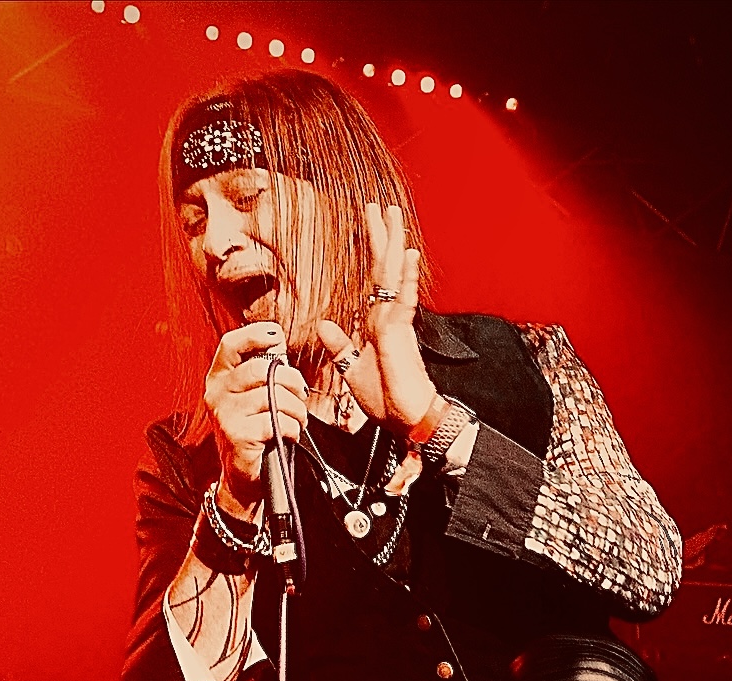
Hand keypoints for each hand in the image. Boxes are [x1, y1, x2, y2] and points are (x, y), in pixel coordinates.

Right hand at [204, 321, 308, 513]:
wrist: (241, 477)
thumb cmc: (252, 434)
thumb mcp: (251, 398)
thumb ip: (262, 373)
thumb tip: (280, 348)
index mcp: (219, 378)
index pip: (231, 344)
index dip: (254, 335)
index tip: (276, 336)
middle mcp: (217, 393)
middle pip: (261, 370)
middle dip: (291, 381)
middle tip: (301, 394)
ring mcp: (225, 414)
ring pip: (273, 397)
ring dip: (296, 409)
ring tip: (298, 419)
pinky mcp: (237, 435)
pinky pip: (277, 422)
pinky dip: (292, 428)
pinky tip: (290, 434)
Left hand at [316, 204, 438, 438]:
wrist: (407, 421)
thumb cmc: (387, 401)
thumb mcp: (352, 371)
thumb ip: (340, 347)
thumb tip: (324, 324)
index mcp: (377, 325)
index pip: (373, 281)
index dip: (371, 253)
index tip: (369, 226)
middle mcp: (388, 318)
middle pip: (383, 269)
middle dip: (380, 236)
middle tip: (378, 206)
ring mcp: (395, 324)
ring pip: (392, 275)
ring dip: (392, 244)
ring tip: (392, 214)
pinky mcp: (400, 336)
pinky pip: (403, 300)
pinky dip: (404, 278)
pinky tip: (407, 254)